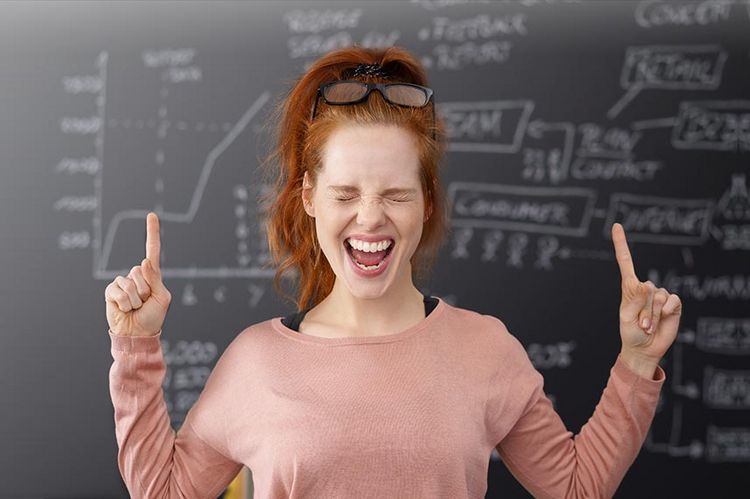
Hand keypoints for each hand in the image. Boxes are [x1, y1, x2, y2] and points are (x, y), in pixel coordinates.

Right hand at [104, 212, 171, 336]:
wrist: (137, 334)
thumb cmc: (153, 317)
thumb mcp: (162, 297)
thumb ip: (155, 279)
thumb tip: (143, 262)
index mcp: (152, 275)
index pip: (152, 250)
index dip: (152, 232)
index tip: (152, 215)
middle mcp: (136, 275)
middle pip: (141, 272)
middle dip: (146, 291)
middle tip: (144, 303)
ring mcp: (123, 282)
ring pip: (131, 283)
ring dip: (136, 300)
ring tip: (135, 308)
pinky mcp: (111, 291)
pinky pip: (119, 291)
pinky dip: (125, 303)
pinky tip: (125, 309)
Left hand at [611, 223, 681, 375]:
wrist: (645, 348)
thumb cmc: (631, 332)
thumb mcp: (627, 317)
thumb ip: (636, 300)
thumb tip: (648, 283)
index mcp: (629, 287)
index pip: (625, 261)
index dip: (621, 243)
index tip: (616, 226)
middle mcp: (645, 288)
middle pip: (645, 288)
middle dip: (642, 310)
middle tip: (639, 323)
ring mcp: (659, 295)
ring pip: (658, 297)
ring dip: (651, 315)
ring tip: (647, 325)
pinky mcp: (672, 303)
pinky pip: (671, 301)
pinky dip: (665, 313)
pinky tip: (661, 321)